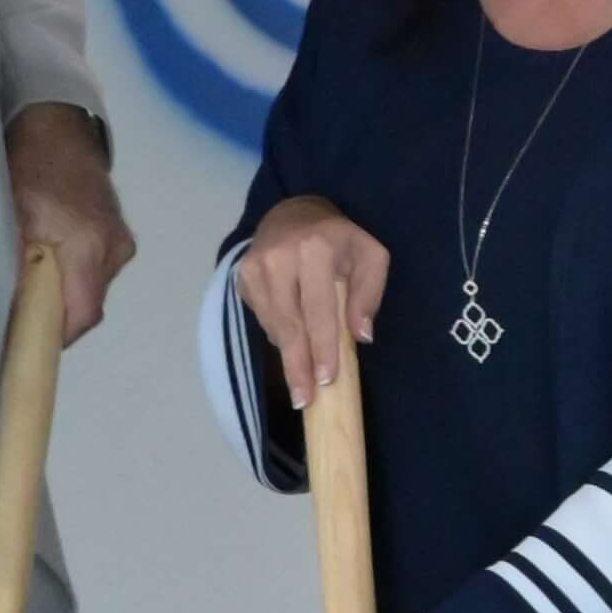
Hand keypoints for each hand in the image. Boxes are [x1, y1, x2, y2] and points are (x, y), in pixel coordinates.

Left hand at [4, 104, 137, 341]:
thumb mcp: (7, 212)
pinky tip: (48, 264)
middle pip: (88, 306)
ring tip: (31, 285)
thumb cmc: (26, 165)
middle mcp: (114, 248)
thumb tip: (5, 313)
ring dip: (63, 295)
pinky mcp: (119, 237)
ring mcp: (120, 243)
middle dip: (56, 316)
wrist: (56, 124)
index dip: (56, 336)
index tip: (28, 343)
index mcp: (89, 244)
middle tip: (20, 315)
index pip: (82, 313)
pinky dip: (72, 277)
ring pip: (91, 290)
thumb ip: (9, 263)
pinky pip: (96, 273)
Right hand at [237, 198, 388, 400]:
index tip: (325, 380)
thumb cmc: (340, 240)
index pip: (318, 309)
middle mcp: (278, 257)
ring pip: (273, 325)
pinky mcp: (241, 276)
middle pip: (289, 323)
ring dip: (288, 355)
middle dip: (297, 365)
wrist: (292, 213)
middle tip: (304, 399)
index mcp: (314, 249)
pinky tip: (291, 343)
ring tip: (300, 384)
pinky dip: (278, 334)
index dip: (321, 347)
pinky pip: (262, 317)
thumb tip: (361, 335)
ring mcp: (254, 267)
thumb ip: (369, 294)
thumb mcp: (370, 256)